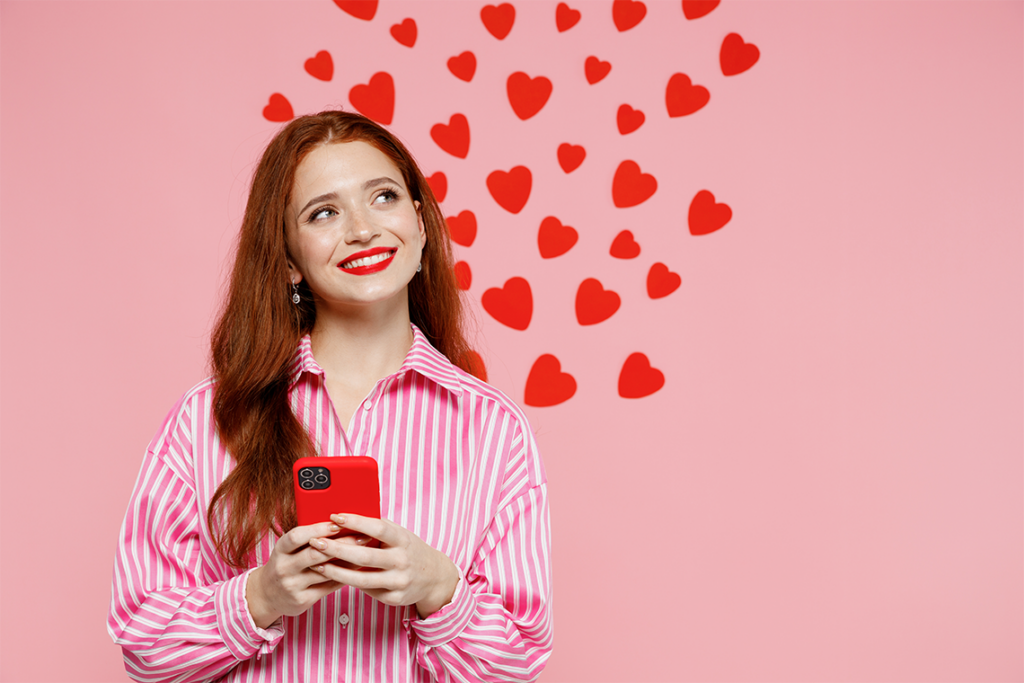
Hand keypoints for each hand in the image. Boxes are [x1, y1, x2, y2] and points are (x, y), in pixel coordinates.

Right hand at [245, 521, 370, 628]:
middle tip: (363, 537)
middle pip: (314, 554)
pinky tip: (357, 569)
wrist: (267, 595)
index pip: (297, 536)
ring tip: (366, 552)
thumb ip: (307, 538)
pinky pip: (328, 587)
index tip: (338, 522)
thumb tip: (339, 522)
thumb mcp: (288, 549)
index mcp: (280, 550)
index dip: (318, 529)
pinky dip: (344, 576)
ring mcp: (292, 585)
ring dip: (348, 561)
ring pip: (325, 572)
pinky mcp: (302, 600)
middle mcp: (284, 568)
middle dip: (341, 544)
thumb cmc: (286, 563)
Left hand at [309, 514, 458, 618]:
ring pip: (361, 579)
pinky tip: (333, 578)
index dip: (356, 522)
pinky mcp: (394, 598)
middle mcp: (402, 561)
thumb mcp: (399, 534)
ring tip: (316, 564)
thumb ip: (377, 528)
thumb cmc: (408, 549)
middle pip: (364, 556)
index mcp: (403, 539)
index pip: (377, 528)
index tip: (335, 516)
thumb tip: (344, 518)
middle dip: (336, 549)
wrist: (433, 577)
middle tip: (316, 542)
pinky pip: (366, 590)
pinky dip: (349, 583)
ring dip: (335, 571)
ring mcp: (399, 581)